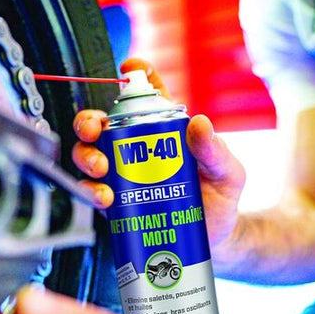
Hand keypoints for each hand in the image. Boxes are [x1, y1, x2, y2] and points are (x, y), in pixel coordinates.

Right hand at [71, 58, 245, 247]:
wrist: (214, 244)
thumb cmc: (220, 202)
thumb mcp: (228, 174)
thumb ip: (216, 151)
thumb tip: (200, 123)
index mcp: (163, 131)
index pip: (146, 95)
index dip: (135, 75)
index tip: (128, 68)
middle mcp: (136, 148)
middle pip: (101, 123)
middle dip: (89, 122)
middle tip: (95, 133)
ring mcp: (121, 174)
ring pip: (87, 154)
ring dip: (86, 157)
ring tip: (102, 171)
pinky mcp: (114, 202)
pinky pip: (90, 190)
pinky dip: (89, 190)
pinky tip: (104, 197)